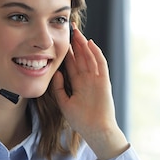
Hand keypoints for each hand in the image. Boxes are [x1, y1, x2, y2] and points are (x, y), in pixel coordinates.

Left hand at [52, 26, 128, 159]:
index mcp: (78, 84)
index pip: (72, 64)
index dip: (67, 52)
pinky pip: (100, 65)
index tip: (60, 41)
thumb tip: (55, 72)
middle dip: (75, 43)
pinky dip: (96, 54)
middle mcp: (87, 79)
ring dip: (84, 44)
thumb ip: (58, 88)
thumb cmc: (81, 121)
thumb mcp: (64, 103)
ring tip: (77, 32)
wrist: (96, 131)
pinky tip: (90, 43)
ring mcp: (96, 80)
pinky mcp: (104, 82)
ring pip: (90, 57)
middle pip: (81, 57)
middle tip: (70, 29)